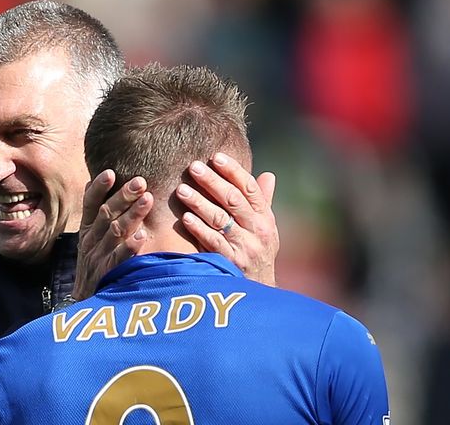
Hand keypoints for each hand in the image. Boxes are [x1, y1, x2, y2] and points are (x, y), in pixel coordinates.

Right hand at [73, 170, 153, 299]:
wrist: (85, 301)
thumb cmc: (93, 263)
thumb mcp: (88, 237)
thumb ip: (93, 212)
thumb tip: (93, 181)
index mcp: (87, 229)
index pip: (90, 204)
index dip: (99, 189)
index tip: (110, 172)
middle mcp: (90, 241)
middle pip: (106, 214)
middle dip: (123, 197)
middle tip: (140, 182)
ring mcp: (98, 257)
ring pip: (115, 232)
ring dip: (132, 215)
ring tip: (147, 199)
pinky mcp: (107, 274)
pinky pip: (119, 259)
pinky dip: (130, 247)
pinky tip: (142, 236)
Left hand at [176, 153, 278, 285]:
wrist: (258, 292)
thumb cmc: (257, 253)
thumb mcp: (266, 229)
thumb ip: (263, 202)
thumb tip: (268, 175)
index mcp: (265, 218)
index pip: (250, 188)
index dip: (233, 171)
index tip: (216, 156)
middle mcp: (258, 230)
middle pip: (233, 200)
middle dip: (212, 181)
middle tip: (193, 167)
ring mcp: (245, 247)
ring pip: (220, 219)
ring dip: (200, 202)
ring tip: (182, 190)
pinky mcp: (232, 263)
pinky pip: (213, 242)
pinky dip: (199, 229)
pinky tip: (185, 218)